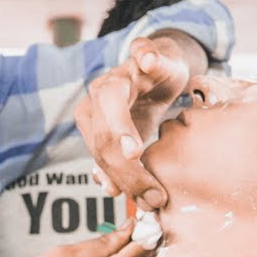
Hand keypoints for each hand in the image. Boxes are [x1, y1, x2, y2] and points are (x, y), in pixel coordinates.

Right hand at [75, 33, 194, 210]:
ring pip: (101, 156)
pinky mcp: (98, 137)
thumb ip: (153, 55)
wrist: (152, 71)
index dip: (120, 127)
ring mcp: (93, 121)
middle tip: (155, 196)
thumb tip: (145, 58)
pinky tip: (116, 192)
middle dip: (128, 170)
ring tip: (149, 200)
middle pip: (104, 139)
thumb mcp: (163, 57)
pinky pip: (99, 161)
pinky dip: (108, 179)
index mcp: (112, 81)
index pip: (109, 103)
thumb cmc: (162, 65)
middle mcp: (95, 101)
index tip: (135, 152)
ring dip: (123, 181)